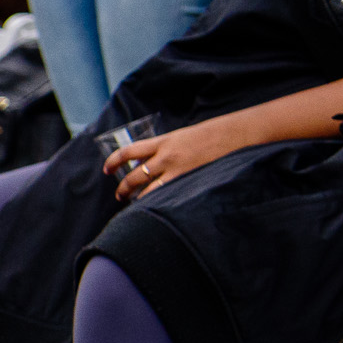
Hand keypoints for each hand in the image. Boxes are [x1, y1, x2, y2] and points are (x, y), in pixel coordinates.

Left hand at [104, 117, 250, 202]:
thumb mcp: (183, 136)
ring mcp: (177, 170)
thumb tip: (153, 160)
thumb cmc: (212, 134)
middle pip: (134, 175)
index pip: (129, 151)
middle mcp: (166, 156)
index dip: (114, 161)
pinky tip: (154, 209)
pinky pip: (166, 195)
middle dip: (123, 188)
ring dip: (138, 199)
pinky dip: (157, 202)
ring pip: (148, 190)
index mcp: (163, 141)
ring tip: (133, 205)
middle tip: (119, 195)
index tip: (106, 169)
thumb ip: (167, 148)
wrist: (236, 134)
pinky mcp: (189, 181)